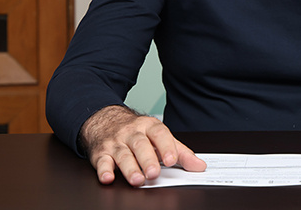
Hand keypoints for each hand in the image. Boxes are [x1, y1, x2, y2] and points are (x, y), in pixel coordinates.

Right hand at [79, 105, 205, 185]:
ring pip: (123, 154)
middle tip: (154, 173)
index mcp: (149, 127)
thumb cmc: (137, 132)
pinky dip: (103, 170)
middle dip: (147, 159)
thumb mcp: (159, 137)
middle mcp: (132, 133)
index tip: (172, 160)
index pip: (159, 133)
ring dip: (129, 168)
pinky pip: (102, 160)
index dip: (166, 146)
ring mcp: (116, 142)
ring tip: (137, 180)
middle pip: (140, 145)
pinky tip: (108, 177)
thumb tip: (199, 166)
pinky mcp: (101, 152)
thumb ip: (180, 152)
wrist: (105, 120)